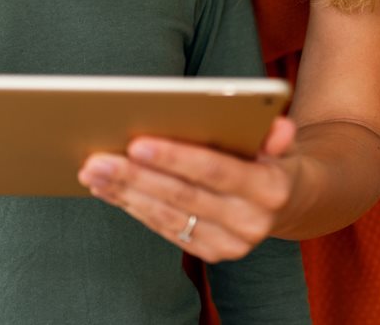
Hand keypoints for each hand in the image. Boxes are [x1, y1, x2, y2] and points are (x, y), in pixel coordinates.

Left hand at [78, 117, 297, 261]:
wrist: (287, 202)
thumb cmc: (268, 157)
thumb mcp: (277, 142)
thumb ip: (274, 134)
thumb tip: (280, 125)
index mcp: (270, 189)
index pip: (215, 170)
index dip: (175, 157)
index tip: (136, 143)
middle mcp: (251, 223)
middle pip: (182, 196)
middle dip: (135, 176)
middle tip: (96, 158)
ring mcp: (230, 244)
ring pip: (167, 216)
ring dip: (124, 193)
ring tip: (92, 171)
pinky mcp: (210, 253)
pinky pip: (164, 228)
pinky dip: (131, 207)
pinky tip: (106, 189)